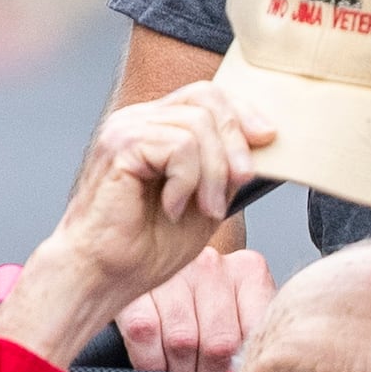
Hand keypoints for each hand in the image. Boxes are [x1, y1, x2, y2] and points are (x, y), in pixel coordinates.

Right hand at [0, 82, 270, 369]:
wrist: (102, 276)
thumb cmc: (144, 249)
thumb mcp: (205, 202)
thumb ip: (225, 169)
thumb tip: (262, 142)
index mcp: (155, 128)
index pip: (207, 95)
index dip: (243, 112)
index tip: (268, 139)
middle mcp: (138, 120)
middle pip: (207, 98)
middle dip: (236, 141)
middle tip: (241, 183)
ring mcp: (125, 129)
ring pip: (198, 125)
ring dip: (213, 173)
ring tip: (204, 208)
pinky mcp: (120, 146)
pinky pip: (179, 146)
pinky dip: (187, 181)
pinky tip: (172, 207)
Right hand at [115, 234, 276, 371]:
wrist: (161, 275)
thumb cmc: (209, 307)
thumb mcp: (243, 316)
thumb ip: (252, 341)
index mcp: (249, 271)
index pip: (256, 333)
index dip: (242, 368)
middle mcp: (211, 265)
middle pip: (218, 344)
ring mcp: (172, 275)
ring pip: (181, 343)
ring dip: (179, 371)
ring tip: (182, 370)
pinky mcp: (137, 290)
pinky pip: (145, 336)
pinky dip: (151, 362)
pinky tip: (159, 361)